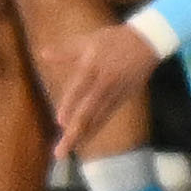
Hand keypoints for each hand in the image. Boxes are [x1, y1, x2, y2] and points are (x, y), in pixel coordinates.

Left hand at [50, 21, 162, 158]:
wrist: (148, 41)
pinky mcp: (123, 98)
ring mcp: (115, 92)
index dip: (70, 105)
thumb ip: (65, 51)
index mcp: (93, 67)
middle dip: (74, 132)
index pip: (79, 89)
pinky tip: (85, 139)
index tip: (60, 122)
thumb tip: (42, 53)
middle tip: (60, 151)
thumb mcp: (89, 40)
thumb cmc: (114, 39)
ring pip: (98, 118)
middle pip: (88, 111)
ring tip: (69, 150)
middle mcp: (104, 83)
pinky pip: (107, 116)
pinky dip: (95, 128)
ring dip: (83, 135)